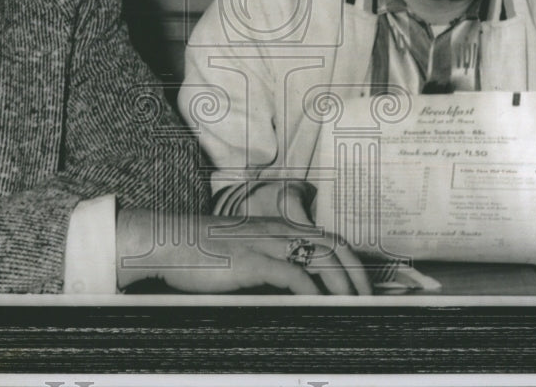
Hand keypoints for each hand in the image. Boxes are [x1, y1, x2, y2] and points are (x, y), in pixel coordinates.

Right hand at [115, 208, 370, 294]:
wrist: (167, 241)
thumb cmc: (200, 251)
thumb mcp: (242, 252)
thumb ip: (269, 264)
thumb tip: (294, 292)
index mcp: (278, 227)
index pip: (328, 239)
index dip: (351, 261)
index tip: (363, 285)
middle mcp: (278, 230)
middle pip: (333, 246)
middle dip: (357, 274)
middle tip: (369, 301)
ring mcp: (266, 243)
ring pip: (320, 258)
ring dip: (342, 285)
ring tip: (352, 308)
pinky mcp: (251, 261)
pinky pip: (292, 274)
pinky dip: (311, 291)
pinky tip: (318, 306)